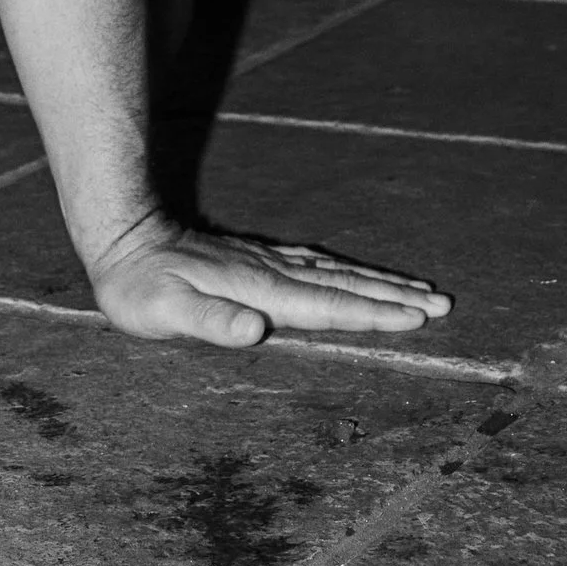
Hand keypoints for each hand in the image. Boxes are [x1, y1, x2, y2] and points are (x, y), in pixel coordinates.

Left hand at [88, 214, 450, 349]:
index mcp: (259, 291)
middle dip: (395, 296)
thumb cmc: (139, 285)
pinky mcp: (257, 258)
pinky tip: (359, 273)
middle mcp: (271, 273)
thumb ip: (211, 321)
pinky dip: (350, 270)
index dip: (373, 313)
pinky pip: (319, 264)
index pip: (328, 306)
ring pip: (337, 271)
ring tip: (421, 289)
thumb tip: (256, 331)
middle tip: (444, 303)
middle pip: (345, 285)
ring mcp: (266, 262)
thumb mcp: (164, 311)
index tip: (418, 318)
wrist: (122, 234)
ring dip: (380, 281)